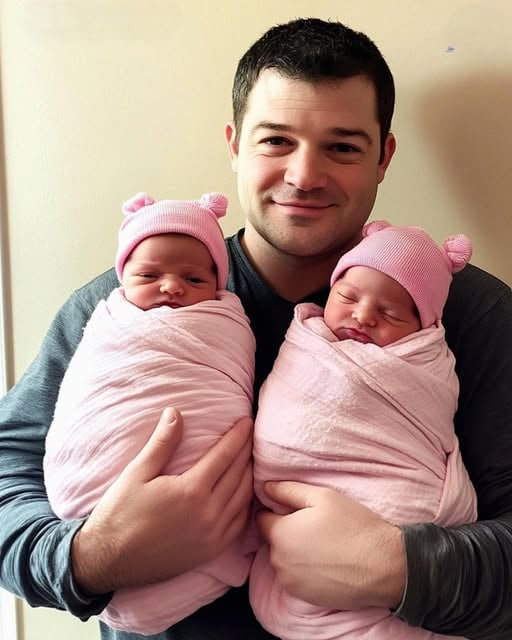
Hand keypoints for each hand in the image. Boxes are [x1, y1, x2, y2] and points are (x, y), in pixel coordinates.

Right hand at [72, 407, 252, 593]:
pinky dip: (245, 503)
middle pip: (239, 474)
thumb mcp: (137, 473)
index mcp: (191, 491)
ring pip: (243, 498)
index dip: (238, 436)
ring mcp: (212, 535)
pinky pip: (238, 523)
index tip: (247, 422)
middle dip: (247, 451)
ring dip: (249, 475)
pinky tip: (243, 493)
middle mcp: (208, 514)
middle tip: (250, 435)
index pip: (225, 455)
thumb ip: (162, 443)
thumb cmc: (119, 513)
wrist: (107, 561)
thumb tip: (175, 412)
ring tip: (249, 458)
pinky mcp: (210, 551)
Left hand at [256, 481, 405, 609]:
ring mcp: (290, 582)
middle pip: (273, 540)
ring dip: (294, 552)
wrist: (382, 565)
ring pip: (283, 560)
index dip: (277, 511)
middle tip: (314, 526)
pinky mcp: (303, 597)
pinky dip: (304, 570)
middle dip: (286, 532)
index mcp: (280, 533)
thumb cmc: (353, 525)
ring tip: (322, 545)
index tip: (296, 511)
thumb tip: (265, 488)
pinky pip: (294, 578)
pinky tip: (325, 562)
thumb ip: (288, 490)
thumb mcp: (322, 496)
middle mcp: (279, 561)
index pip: (262, 518)